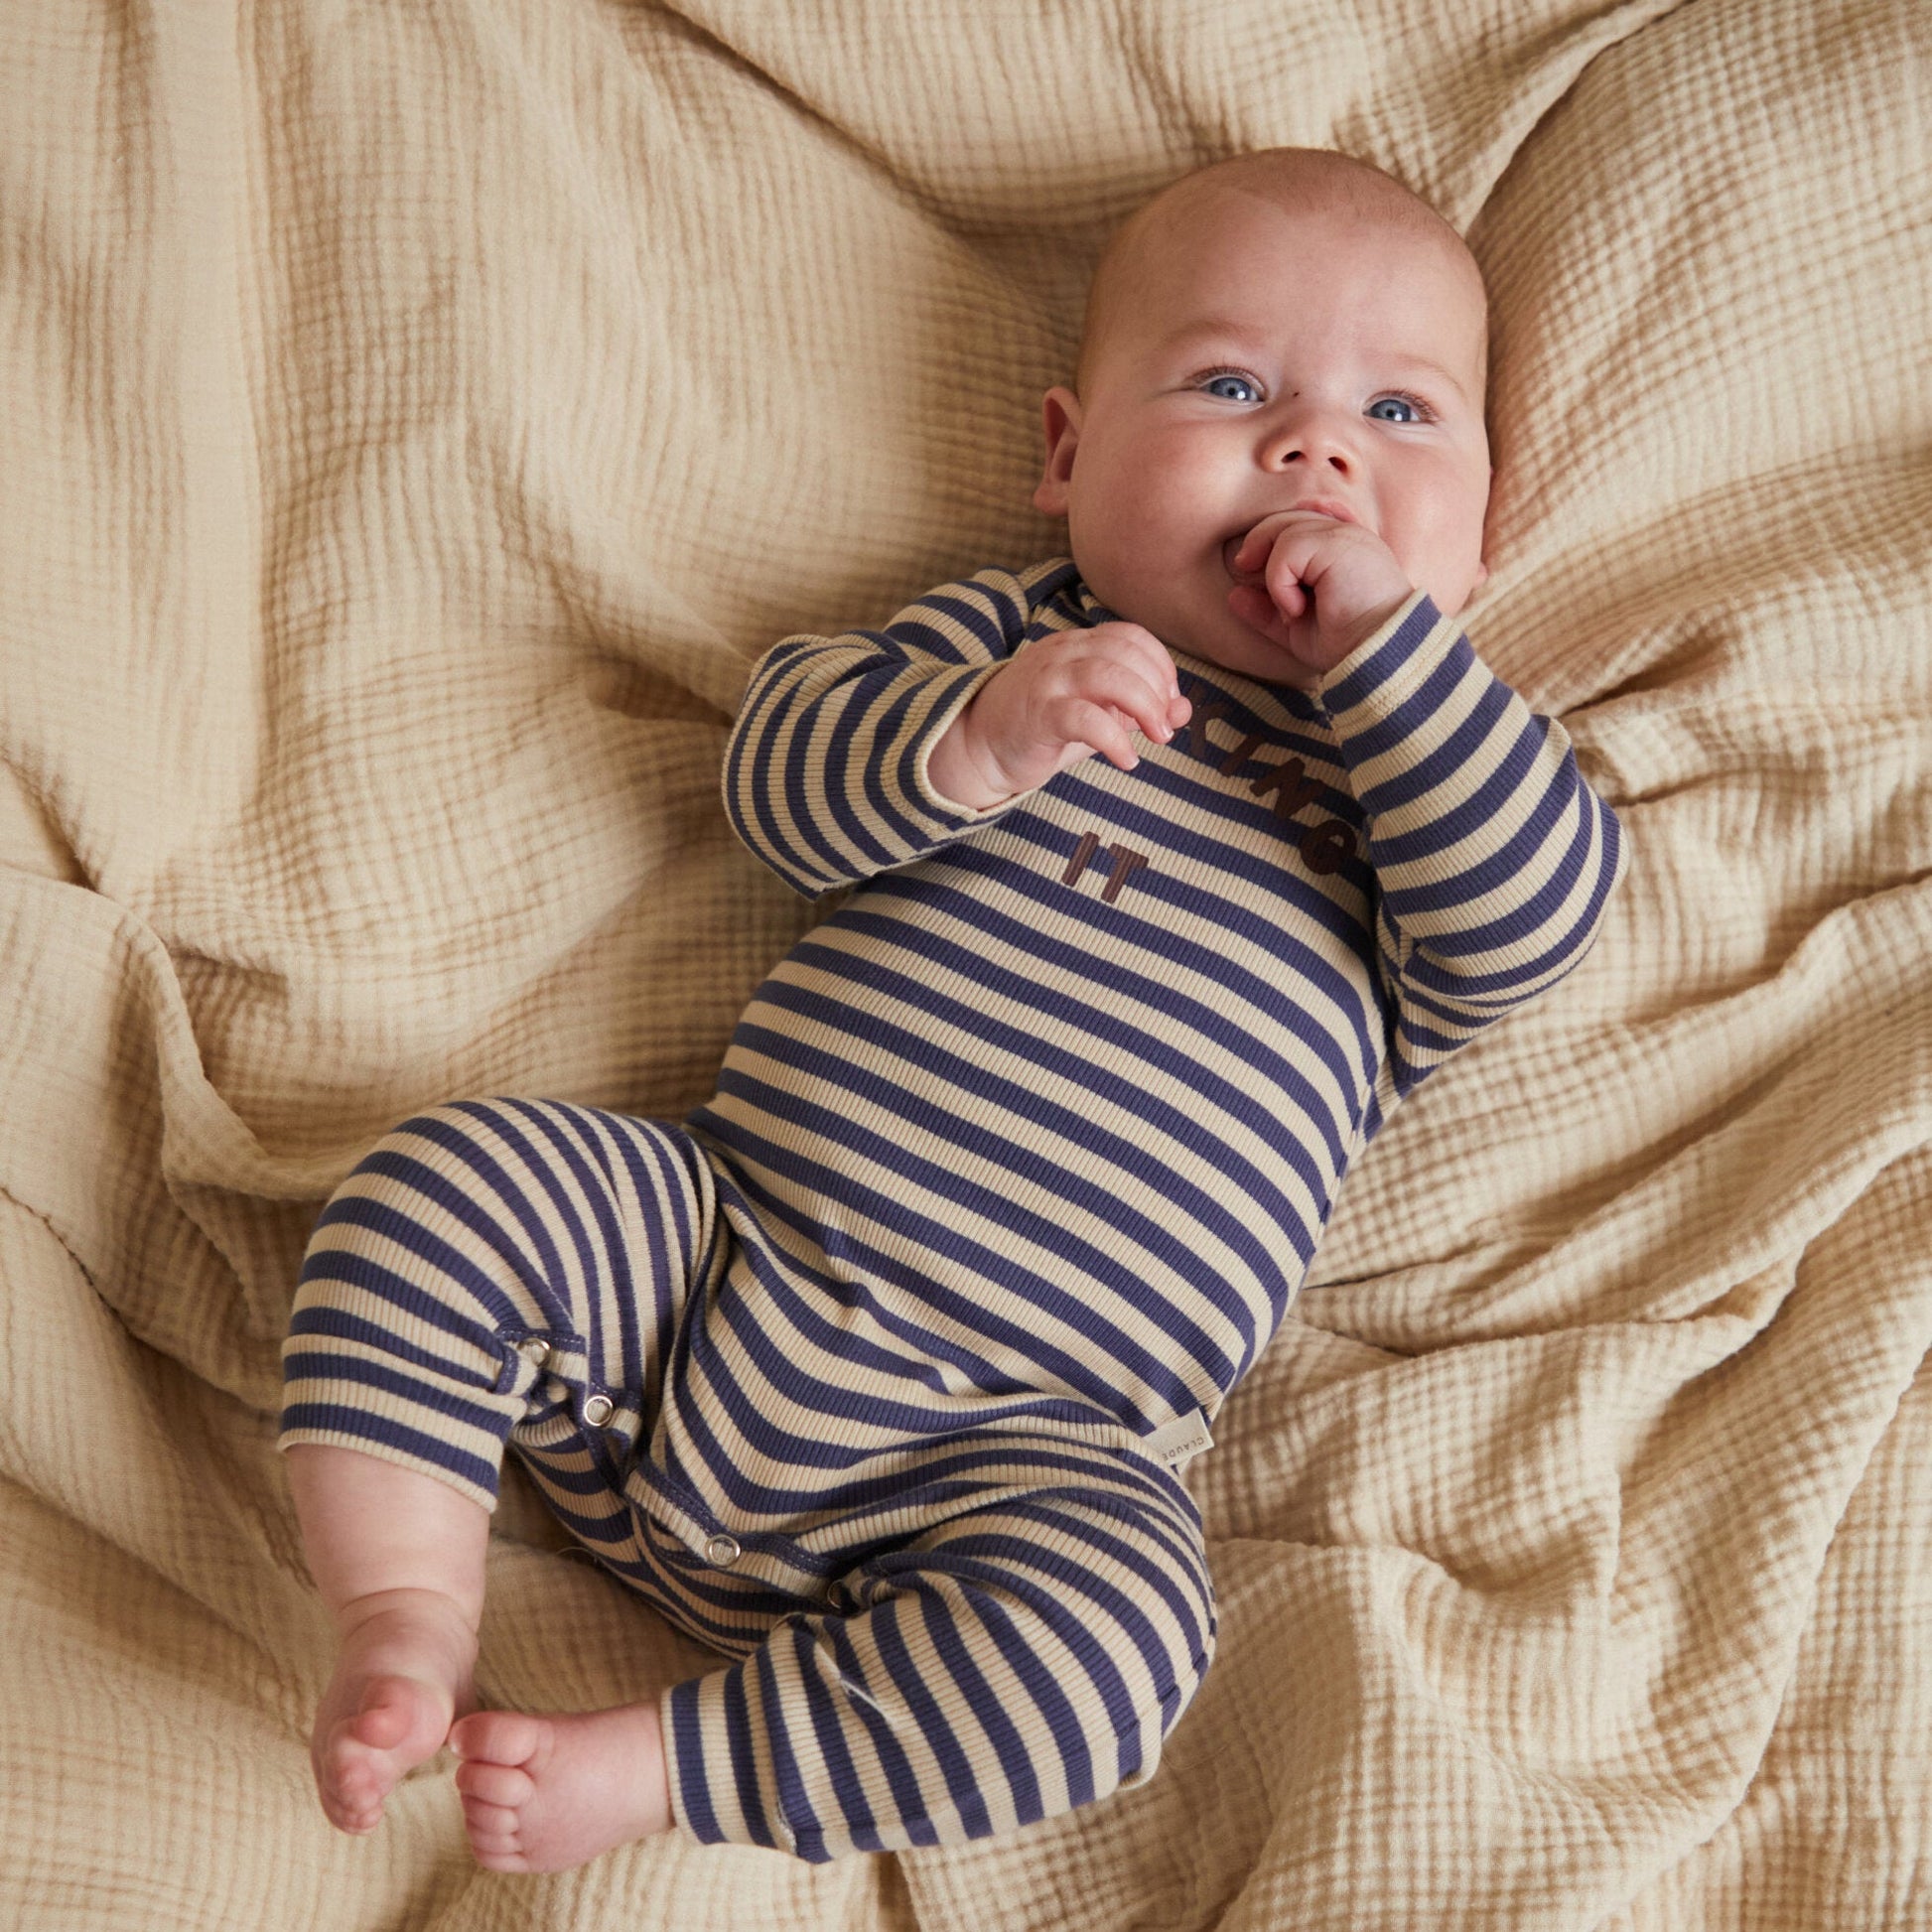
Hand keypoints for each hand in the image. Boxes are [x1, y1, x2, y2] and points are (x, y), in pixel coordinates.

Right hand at [927, 620, 1191, 809]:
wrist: (979, 747)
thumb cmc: (1042, 729)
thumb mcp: (1096, 714)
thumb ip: (1136, 708)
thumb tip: (1183, 709)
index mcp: (1077, 646)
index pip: (1131, 636)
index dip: (1160, 666)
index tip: (1168, 702)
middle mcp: (1062, 654)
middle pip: (1126, 653)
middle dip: (1158, 691)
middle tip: (1166, 728)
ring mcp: (1047, 682)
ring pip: (1109, 676)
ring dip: (1145, 707)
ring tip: (1157, 738)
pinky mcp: (1037, 716)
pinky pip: (1084, 718)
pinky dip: (1115, 739)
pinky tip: (1126, 759)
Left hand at [1226, 512, 1415, 676]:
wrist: (1378, 654)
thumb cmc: (1347, 644)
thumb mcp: (1297, 627)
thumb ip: (1268, 609)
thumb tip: (1234, 595)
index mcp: (1342, 548)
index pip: (1302, 519)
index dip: (1272, 534)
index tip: (1250, 563)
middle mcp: (1346, 534)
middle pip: (1288, 518)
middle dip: (1259, 542)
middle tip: (1244, 569)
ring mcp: (1345, 535)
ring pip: (1284, 531)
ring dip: (1274, 573)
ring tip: (1290, 609)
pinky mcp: (1338, 544)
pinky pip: (1288, 549)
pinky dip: (1280, 581)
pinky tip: (1296, 609)